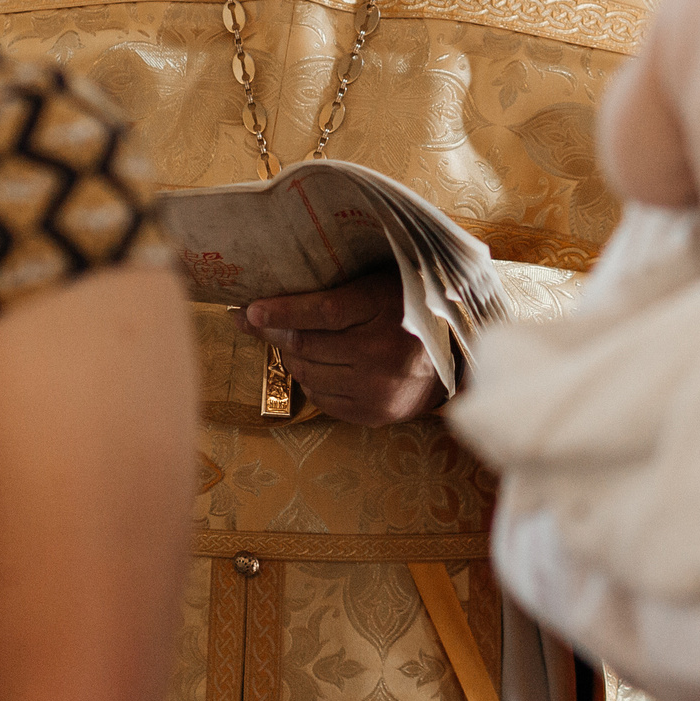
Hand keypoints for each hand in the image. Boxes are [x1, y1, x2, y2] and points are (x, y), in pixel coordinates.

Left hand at [238, 268, 444, 427]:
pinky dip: (310, 380)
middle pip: (307, 345)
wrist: (450, 362)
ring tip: (298, 342)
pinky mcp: (373, 414)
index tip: (249, 310)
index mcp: (387, 310)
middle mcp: (383, 353)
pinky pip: (319, 398)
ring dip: (293, 356)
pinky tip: (320, 366)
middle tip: (260, 321)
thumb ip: (338, 286)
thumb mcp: (380, 286)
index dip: (282, 311)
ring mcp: (378, 389)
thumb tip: (278, 291)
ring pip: (307, 373)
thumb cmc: (407, 312)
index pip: (323, 312)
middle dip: (275, 332)